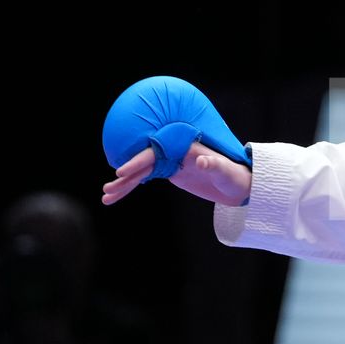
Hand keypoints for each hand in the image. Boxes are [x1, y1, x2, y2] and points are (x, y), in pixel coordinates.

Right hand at [103, 141, 251, 206]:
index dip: (137, 162)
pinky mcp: (168, 172)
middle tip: (109, 188)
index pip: (155, 153)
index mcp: (184, 146)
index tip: (121, 172)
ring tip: (106, 196)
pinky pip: (144, 179)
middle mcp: (173, 151)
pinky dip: (130, 188)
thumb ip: (214, 165)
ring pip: (140, 172)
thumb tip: (203, 161)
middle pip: (143, 162)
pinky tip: (115, 196)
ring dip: (123, 184)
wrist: (238, 185)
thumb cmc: (235, 175)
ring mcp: (169, 162)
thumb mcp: (226, 171)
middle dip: (125, 176)